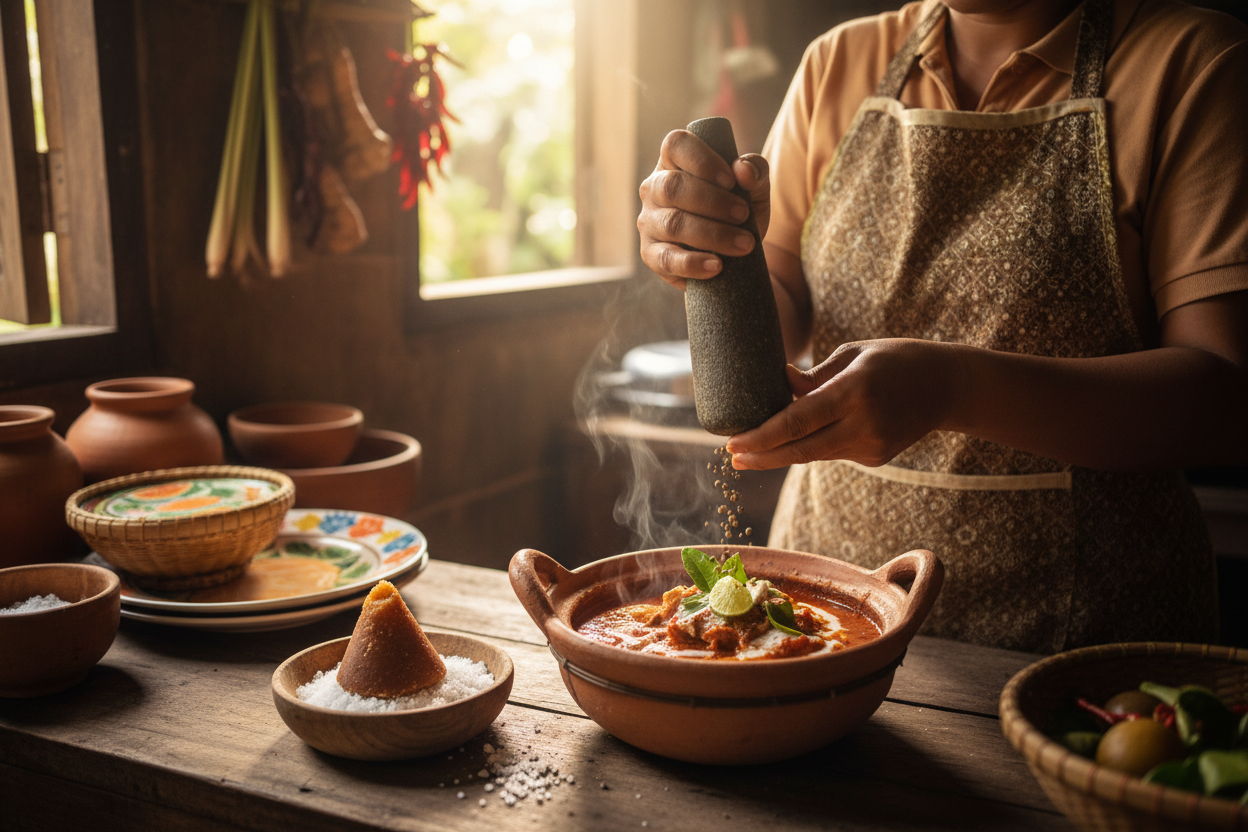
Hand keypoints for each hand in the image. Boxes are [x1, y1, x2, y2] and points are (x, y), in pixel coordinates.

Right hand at [637, 129, 770, 289]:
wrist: (735, 256)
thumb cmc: (739, 212)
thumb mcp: (755, 189)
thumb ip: (756, 172)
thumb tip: (742, 169)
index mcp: (675, 162)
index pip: (675, 145)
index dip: (702, 160)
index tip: (731, 180)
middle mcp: (654, 188)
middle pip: (672, 186)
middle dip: (713, 201)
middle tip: (743, 214)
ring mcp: (649, 221)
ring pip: (673, 223)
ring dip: (712, 234)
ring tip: (744, 244)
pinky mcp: (651, 254)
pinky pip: (666, 258)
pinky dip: (693, 263)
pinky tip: (717, 266)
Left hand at [726, 339, 965, 469]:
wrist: (948, 386)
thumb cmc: (895, 359)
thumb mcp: (853, 354)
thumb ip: (814, 377)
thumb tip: (779, 387)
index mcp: (854, 391)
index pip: (797, 421)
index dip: (762, 437)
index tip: (732, 443)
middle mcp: (863, 423)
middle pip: (800, 449)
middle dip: (762, 456)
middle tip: (731, 456)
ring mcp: (872, 445)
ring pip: (815, 453)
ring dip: (783, 451)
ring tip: (754, 447)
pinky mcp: (876, 457)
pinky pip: (833, 451)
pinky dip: (815, 443)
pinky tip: (809, 433)